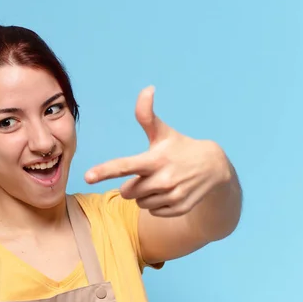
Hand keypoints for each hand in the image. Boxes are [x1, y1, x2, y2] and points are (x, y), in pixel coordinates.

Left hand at [85, 86, 231, 216]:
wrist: (215, 168)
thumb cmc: (181, 148)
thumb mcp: (163, 133)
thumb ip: (147, 115)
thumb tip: (147, 89)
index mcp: (154, 159)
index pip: (124, 166)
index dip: (104, 171)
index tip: (87, 176)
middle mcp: (163, 179)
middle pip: (127, 192)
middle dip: (132, 185)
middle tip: (148, 175)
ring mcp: (172, 196)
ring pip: (139, 204)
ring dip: (144, 196)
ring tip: (161, 183)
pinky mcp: (179, 209)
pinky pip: (153, 212)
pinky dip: (157, 204)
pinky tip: (170, 192)